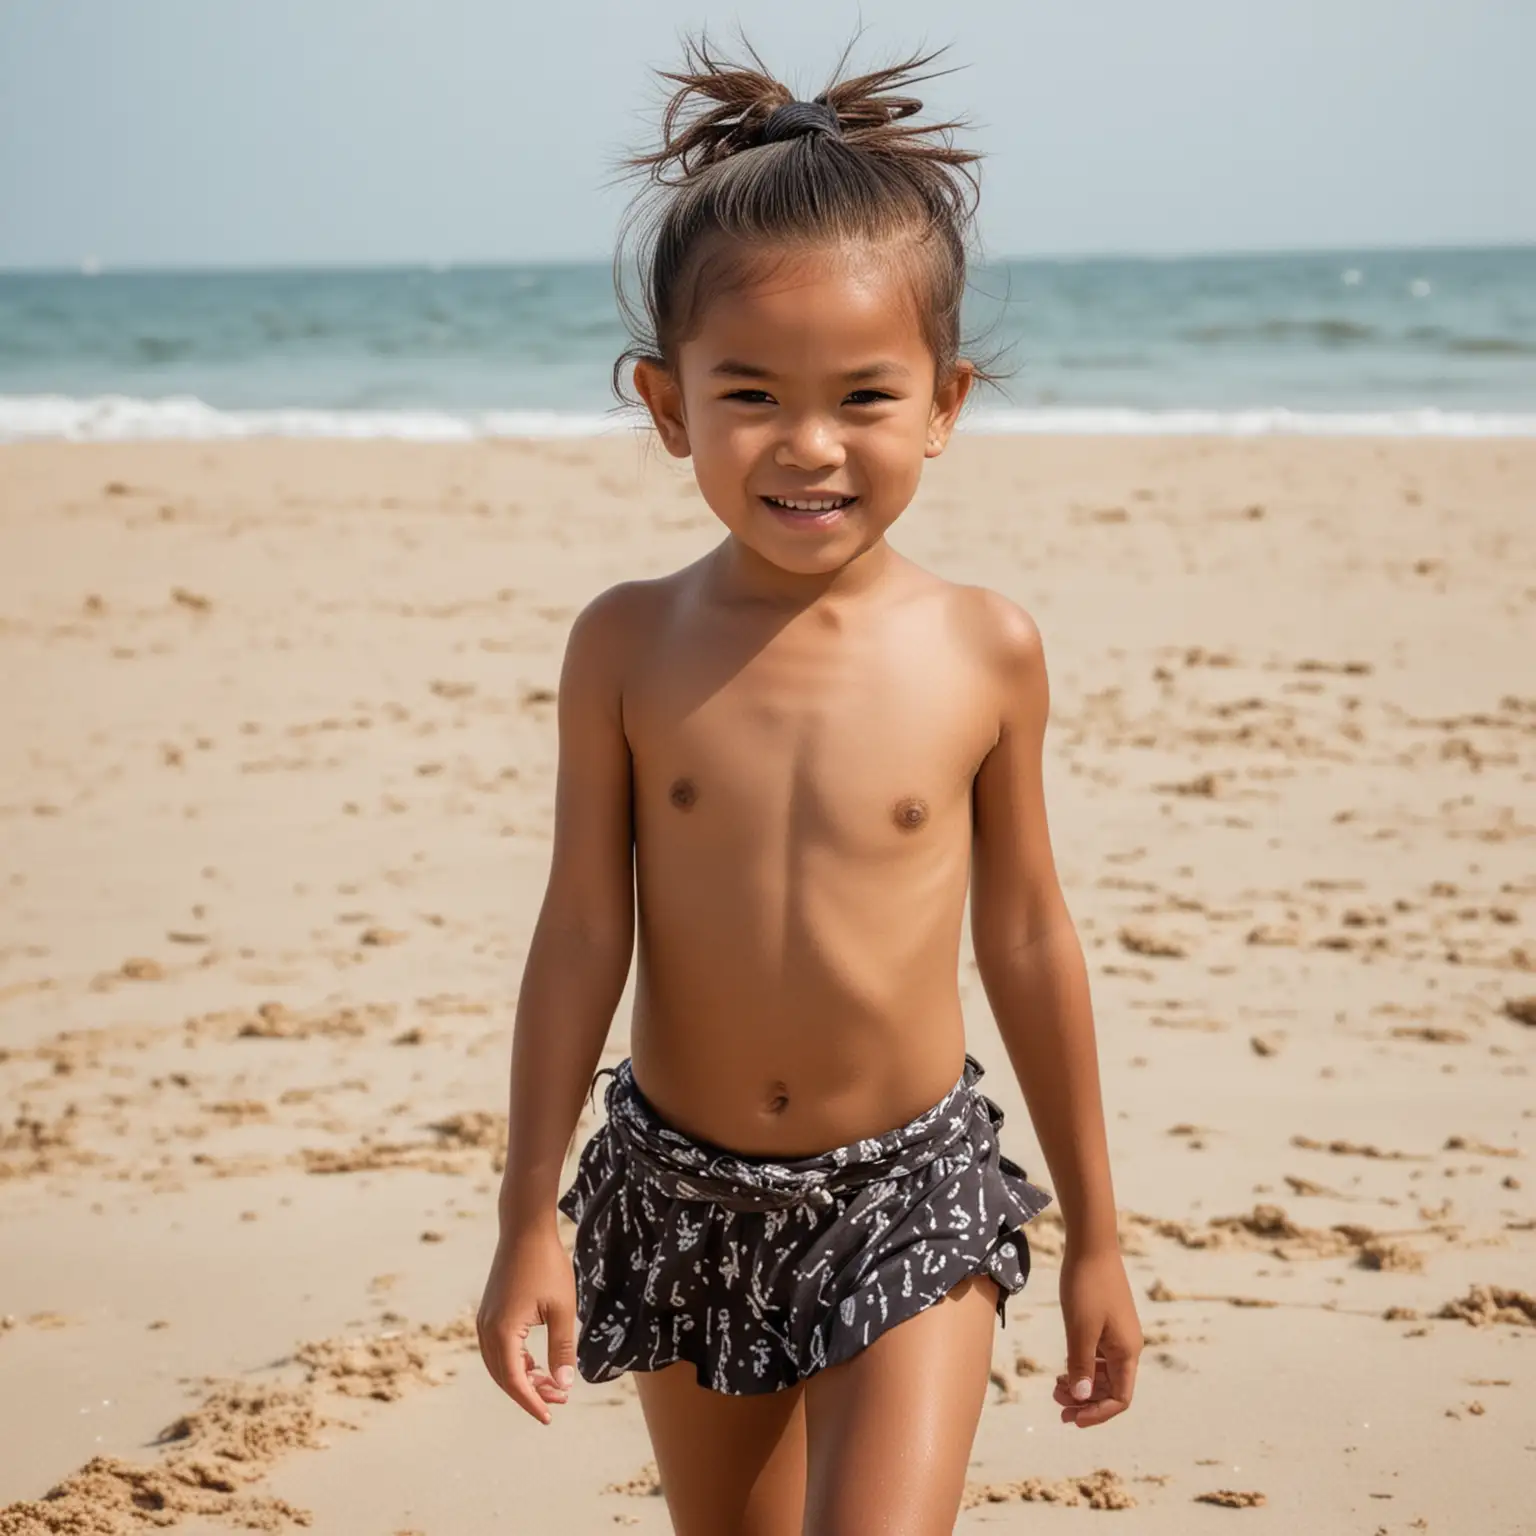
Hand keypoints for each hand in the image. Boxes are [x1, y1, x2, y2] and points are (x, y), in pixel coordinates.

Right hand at [477, 1220, 578, 1425]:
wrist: (525, 1229)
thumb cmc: (547, 1265)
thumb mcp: (562, 1309)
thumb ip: (562, 1349)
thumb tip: (564, 1385)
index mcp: (503, 1332)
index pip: (515, 1382)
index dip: (532, 1403)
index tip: (550, 1417)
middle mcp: (487, 1330)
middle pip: (505, 1376)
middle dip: (531, 1392)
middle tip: (560, 1399)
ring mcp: (485, 1320)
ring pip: (500, 1365)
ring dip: (523, 1378)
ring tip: (553, 1384)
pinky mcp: (489, 1312)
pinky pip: (498, 1349)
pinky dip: (516, 1362)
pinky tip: (537, 1365)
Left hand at [1053, 1242, 1141, 1427]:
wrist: (1091, 1245)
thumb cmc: (1086, 1286)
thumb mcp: (1080, 1330)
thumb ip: (1081, 1366)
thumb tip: (1082, 1398)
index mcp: (1127, 1351)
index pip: (1120, 1398)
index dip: (1098, 1413)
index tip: (1072, 1419)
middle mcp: (1127, 1345)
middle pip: (1111, 1388)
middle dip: (1086, 1400)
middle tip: (1056, 1403)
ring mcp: (1118, 1333)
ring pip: (1103, 1372)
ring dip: (1083, 1384)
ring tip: (1055, 1387)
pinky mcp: (1107, 1322)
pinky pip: (1098, 1355)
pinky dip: (1083, 1365)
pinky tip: (1064, 1368)